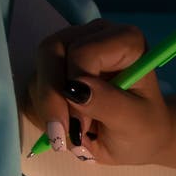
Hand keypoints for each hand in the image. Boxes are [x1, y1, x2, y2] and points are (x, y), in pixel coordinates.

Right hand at [22, 19, 172, 164]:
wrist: (137, 139)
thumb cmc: (143, 128)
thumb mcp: (134, 122)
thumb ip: (108, 103)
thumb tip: (75, 89)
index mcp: (123, 40)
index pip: (83, 51)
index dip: (75, 86)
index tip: (82, 123)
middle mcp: (93, 37)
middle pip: (51, 51)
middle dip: (51, 97)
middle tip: (62, 134)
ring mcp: (70, 51)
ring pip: (38, 73)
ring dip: (48, 109)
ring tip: (74, 134)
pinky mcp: (53, 71)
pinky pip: (32, 89)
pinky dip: (42, 114)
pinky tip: (65, 128)